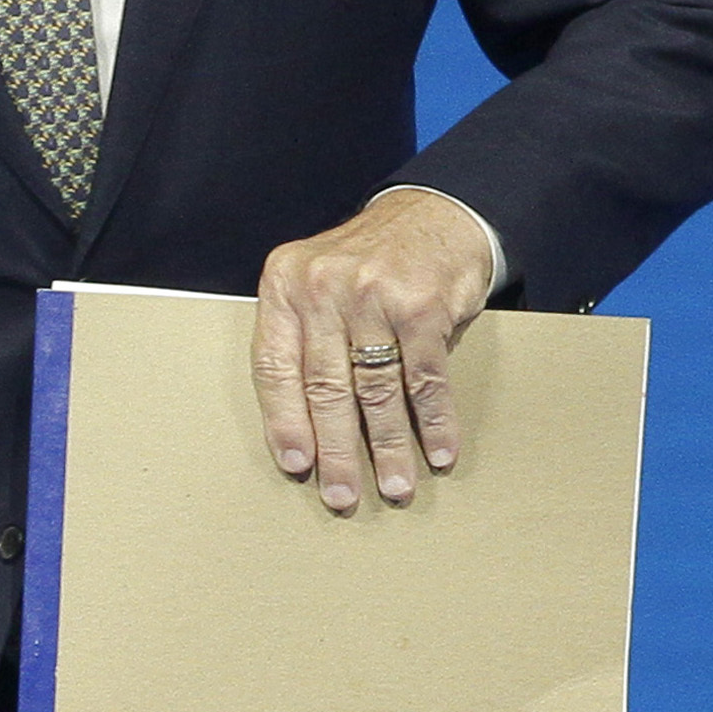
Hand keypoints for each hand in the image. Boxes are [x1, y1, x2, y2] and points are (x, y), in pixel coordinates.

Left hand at [252, 191, 495, 511]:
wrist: (434, 214)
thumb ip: (303, 338)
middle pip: (324, 387)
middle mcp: (323, 286)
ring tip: (394, 487)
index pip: (273, 365)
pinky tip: (439, 452)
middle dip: (335, 450)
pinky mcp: (421, 305)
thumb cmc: (369, 263)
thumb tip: (301, 431)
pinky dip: (434, 421)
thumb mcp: (317, 282)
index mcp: (285, 284)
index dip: (283, 422)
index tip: (295, 465)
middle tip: (341, 497)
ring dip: (388, 447)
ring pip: (375, 390)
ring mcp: (373, 294)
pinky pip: (424, 379)